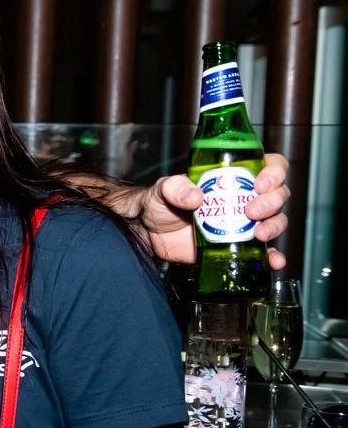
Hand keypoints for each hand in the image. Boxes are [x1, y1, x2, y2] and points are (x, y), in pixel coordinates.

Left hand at [136, 153, 289, 267]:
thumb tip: (196, 196)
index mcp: (233, 176)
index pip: (270, 166)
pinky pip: (265, 252)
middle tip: (251, 211)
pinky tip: (275, 261)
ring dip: (275, 226)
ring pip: (276, 220)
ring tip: (260, 234)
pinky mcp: (239, 246)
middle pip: (278, 194)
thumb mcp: (163, 189)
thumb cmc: (159, 203)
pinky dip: (273, 256)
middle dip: (272, 202)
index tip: (260, 184)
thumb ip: (175, 188)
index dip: (274, 172)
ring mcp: (244, 223)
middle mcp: (245, 197)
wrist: (149, 233)